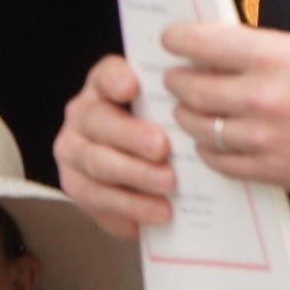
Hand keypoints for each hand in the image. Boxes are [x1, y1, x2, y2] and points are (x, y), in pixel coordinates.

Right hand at [56, 53, 175, 233]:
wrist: (152, 173)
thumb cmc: (170, 131)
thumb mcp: (177, 109)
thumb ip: (186, 100)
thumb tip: (214, 93)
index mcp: (106, 87)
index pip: (105, 76)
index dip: (115, 80)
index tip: (131, 87)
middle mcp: (83, 116)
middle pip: (97, 122)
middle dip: (129, 136)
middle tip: (162, 149)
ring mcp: (74, 152)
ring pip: (94, 163)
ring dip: (132, 175)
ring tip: (167, 186)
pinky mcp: (76, 186)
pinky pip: (94, 199)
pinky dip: (127, 207)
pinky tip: (156, 212)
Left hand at [162, 21, 289, 195]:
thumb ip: (269, 48)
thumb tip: (225, 49)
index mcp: (277, 60)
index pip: (204, 43)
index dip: (179, 39)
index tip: (172, 39)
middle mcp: (264, 100)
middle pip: (189, 86)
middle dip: (178, 78)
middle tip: (178, 75)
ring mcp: (265, 139)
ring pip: (197, 125)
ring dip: (188, 113)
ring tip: (192, 106)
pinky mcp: (272, 170)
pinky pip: (217, 160)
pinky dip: (207, 148)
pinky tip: (212, 139)